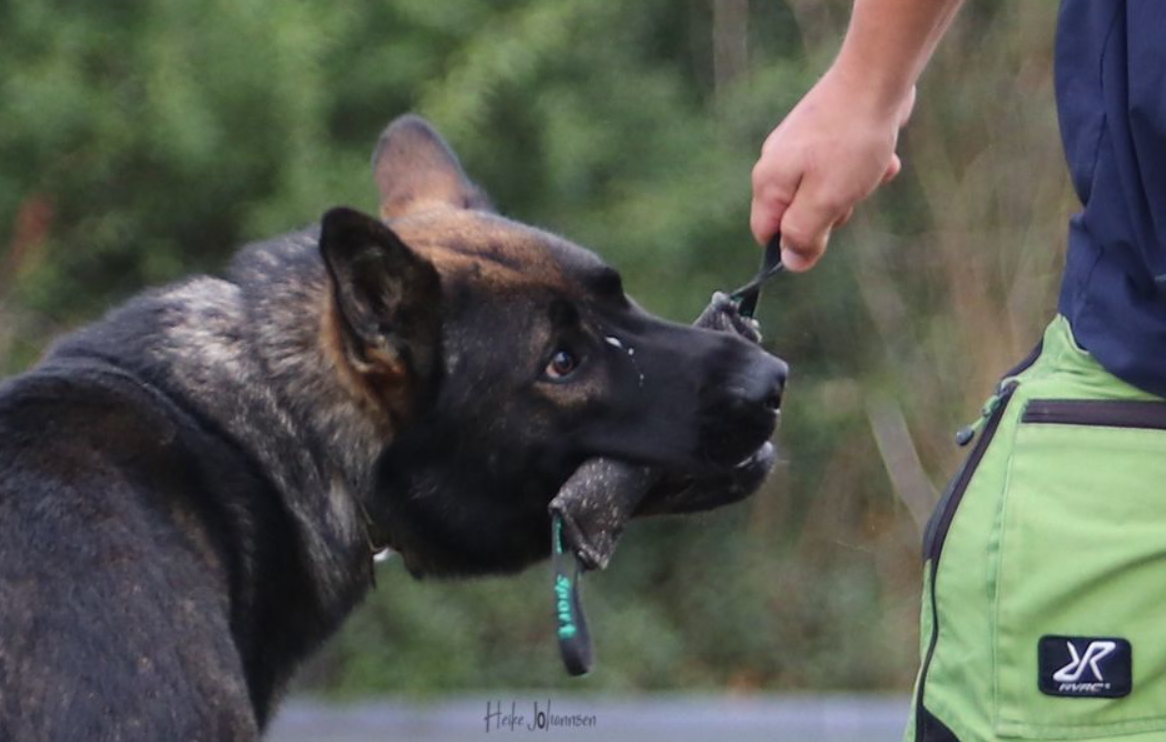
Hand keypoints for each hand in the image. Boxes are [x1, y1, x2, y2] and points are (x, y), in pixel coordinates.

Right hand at [750, 68, 914, 270]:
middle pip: (797, 213)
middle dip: (828, 214)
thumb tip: (791, 263)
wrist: (875, 79)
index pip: (767, 233)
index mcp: (769, 182)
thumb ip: (804, 235)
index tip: (825, 235)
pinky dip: (861, 167)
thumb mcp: (826, 202)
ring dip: (851, 190)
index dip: (793, 244)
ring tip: (869, 170)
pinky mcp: (823, 131)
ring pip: (823, 189)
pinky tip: (881, 156)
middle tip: (849, 197)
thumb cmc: (850, 144)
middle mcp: (776, 162)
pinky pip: (840, 165)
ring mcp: (799, 144)